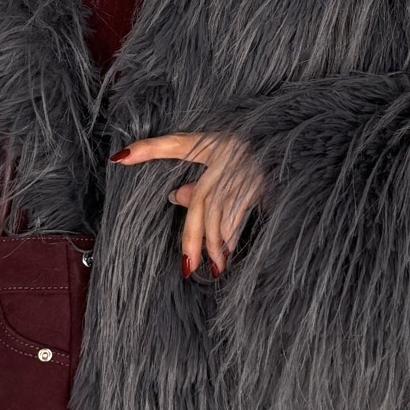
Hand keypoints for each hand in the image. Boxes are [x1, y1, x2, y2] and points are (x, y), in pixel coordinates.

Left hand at [110, 130, 266, 275]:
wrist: (288, 144)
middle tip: (188, 265)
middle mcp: (224, 157)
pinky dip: (232, 235)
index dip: (148, 149)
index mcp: (210, 144)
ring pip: (221, 214)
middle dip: (194, 237)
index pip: (175, 144)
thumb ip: (196, 178)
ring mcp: (242, 172)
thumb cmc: (251, 149)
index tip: (120, 159)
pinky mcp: (260, 184)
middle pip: (202, 202)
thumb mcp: (222, 156)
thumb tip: (175, 198)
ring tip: (214, 266)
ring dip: (216, 243)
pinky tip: (227, 251)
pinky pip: (240, 215)